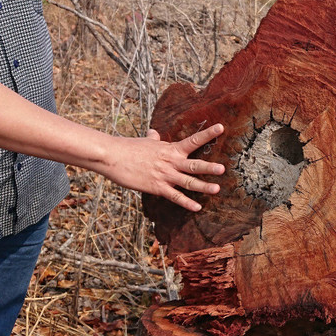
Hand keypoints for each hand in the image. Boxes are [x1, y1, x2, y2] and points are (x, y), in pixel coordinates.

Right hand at [99, 124, 226, 211]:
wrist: (112, 156)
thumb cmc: (128, 148)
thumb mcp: (145, 141)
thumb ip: (153, 138)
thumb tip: (153, 132)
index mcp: (170, 149)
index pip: (193, 140)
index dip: (208, 134)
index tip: (221, 127)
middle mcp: (171, 162)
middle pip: (194, 165)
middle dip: (209, 167)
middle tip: (223, 169)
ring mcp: (165, 175)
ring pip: (188, 182)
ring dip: (203, 186)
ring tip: (216, 189)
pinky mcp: (157, 187)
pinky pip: (175, 196)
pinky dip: (186, 202)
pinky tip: (197, 207)